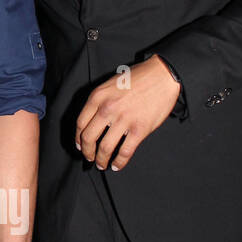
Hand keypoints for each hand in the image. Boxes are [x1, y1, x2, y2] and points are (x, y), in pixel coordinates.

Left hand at [75, 56, 180, 172]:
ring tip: (102, 164)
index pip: (80, 124)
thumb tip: (93, 121)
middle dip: (87, 152)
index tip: (80, 145)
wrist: (163, 75)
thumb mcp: (111, 84)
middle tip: (90, 158)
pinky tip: (117, 165)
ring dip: (101, 160)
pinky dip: (119, 162)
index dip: (78, 139)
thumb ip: (100, 101)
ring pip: (105, 148)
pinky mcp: (139, 129)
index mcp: (98, 97)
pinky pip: (125, 152)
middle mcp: (108, 109)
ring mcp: (124, 120)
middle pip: (89, 138)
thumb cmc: (139, 78)